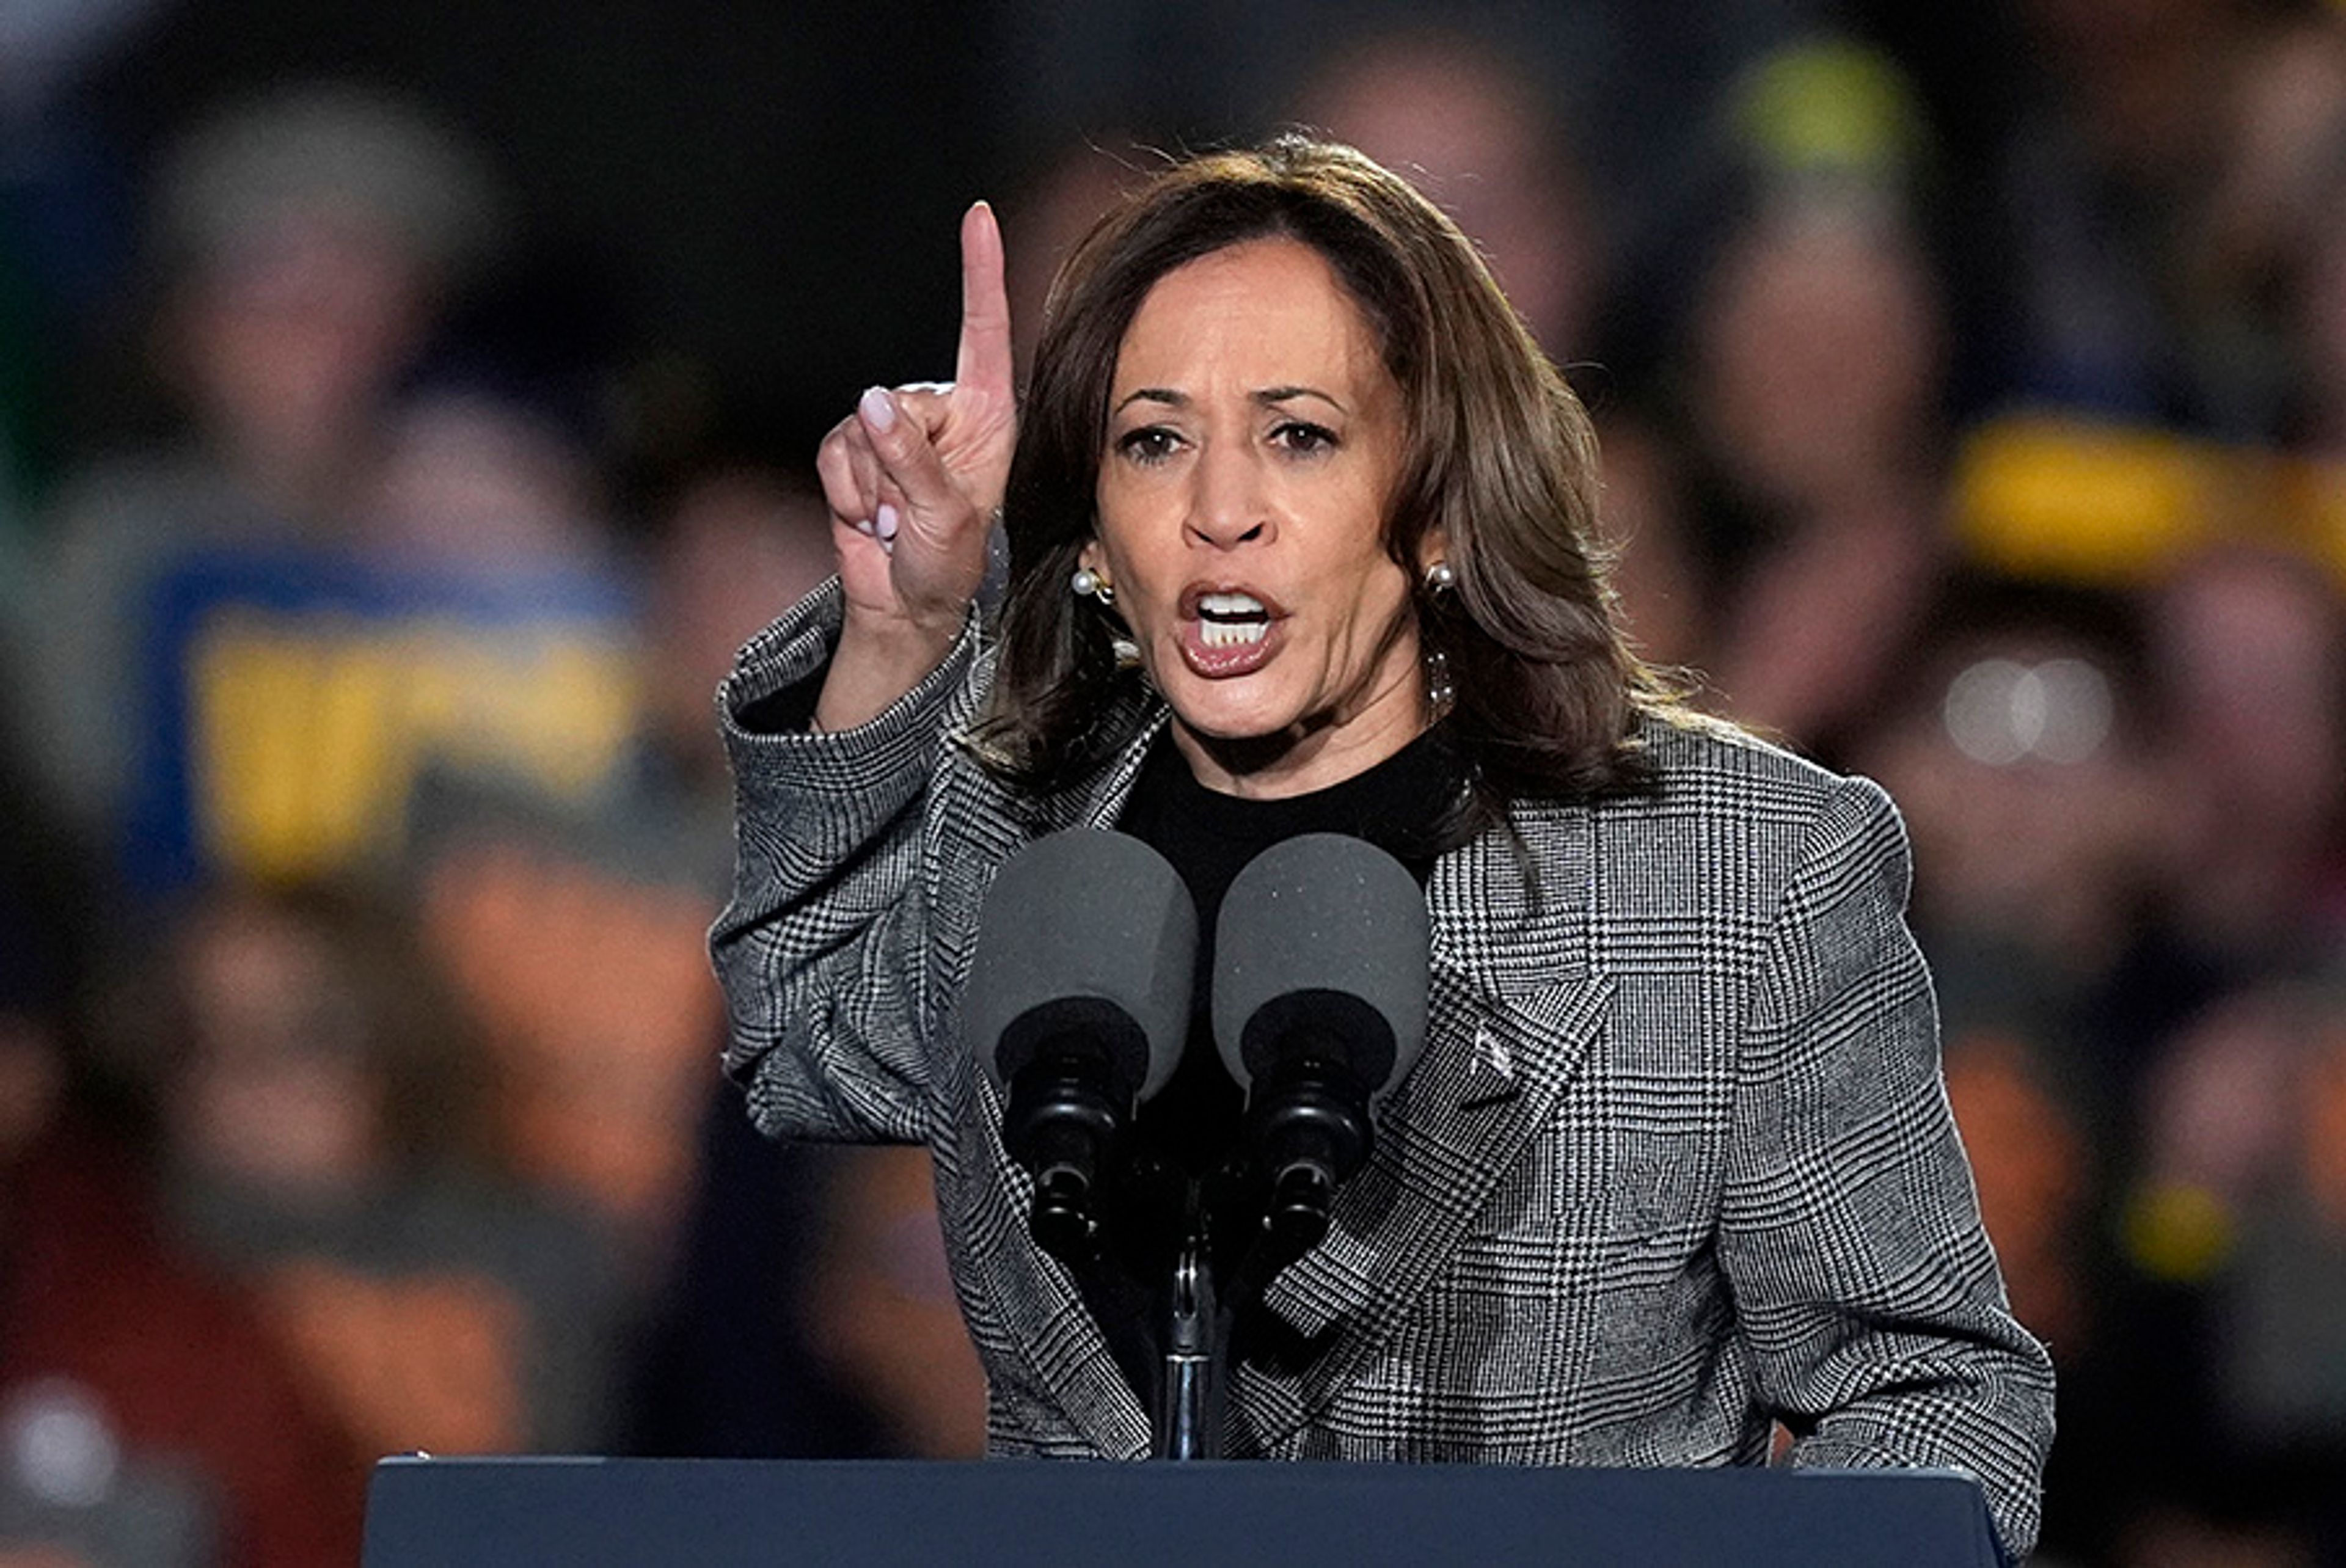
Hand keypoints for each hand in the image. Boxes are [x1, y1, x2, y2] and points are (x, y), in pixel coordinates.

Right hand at [813, 202, 1015, 726]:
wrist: (905, 605)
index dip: (980, 273)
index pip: (983, 331)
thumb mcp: (946, 517)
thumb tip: (872, 403)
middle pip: (902, 402)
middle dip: (901, 463)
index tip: (979, 217)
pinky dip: (847, 493)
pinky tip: (871, 519)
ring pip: (862, 432)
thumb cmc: (949, 565)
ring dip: (874, 487)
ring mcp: (893, 429)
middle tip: (918, 514)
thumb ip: (912, 460)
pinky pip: (834, 454)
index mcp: (986, 415)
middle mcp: (941, 413)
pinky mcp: (852, 450)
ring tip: (899, 521)